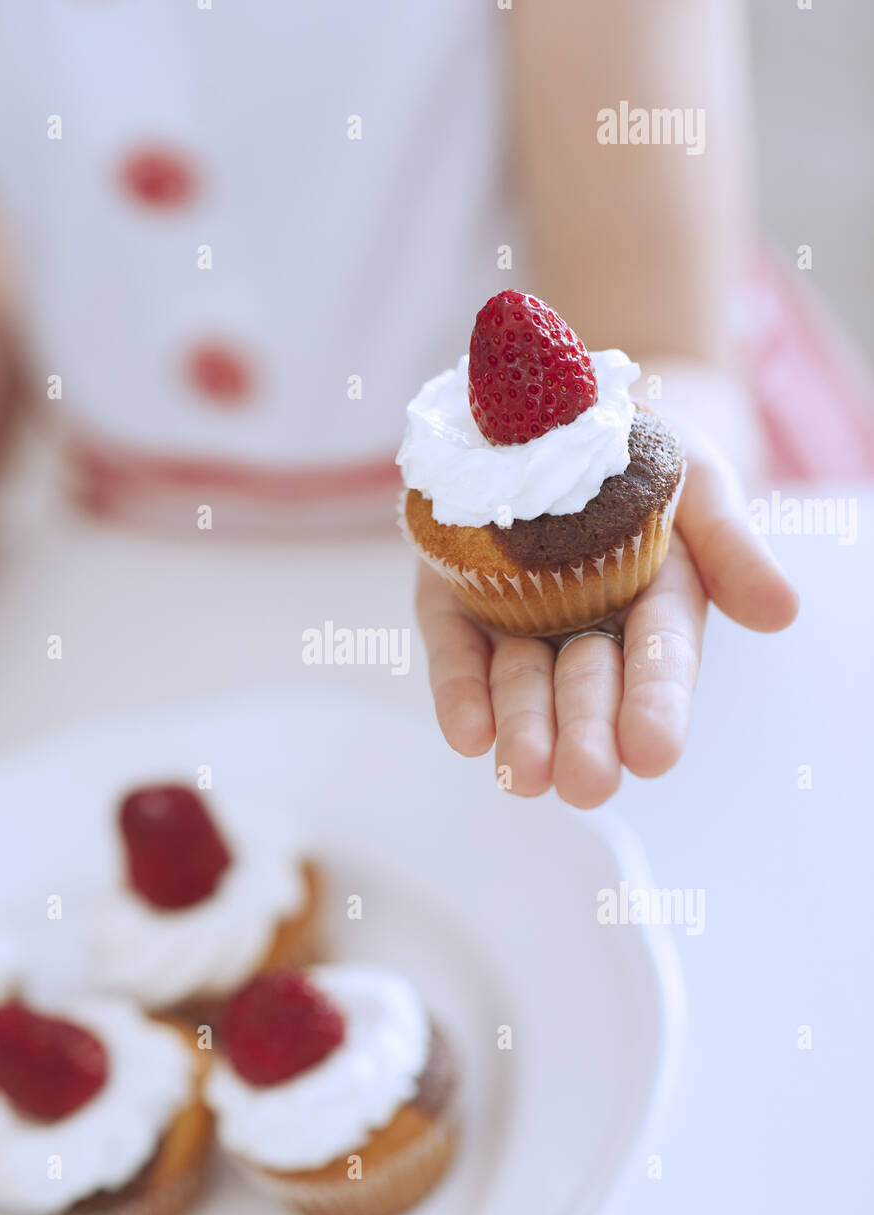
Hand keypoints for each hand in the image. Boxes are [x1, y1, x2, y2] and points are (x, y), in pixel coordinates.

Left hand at [415, 447, 798, 807]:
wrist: (558, 405)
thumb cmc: (645, 450)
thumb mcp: (700, 482)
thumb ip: (731, 545)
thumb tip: (782, 612)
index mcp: (657, 603)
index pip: (660, 661)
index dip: (657, 704)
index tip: (654, 752)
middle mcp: (587, 623)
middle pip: (587, 685)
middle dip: (586, 734)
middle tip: (585, 784)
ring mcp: (517, 617)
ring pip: (521, 683)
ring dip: (522, 730)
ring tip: (522, 775)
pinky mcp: (456, 602)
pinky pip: (457, 650)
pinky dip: (460, 691)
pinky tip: (467, 735)